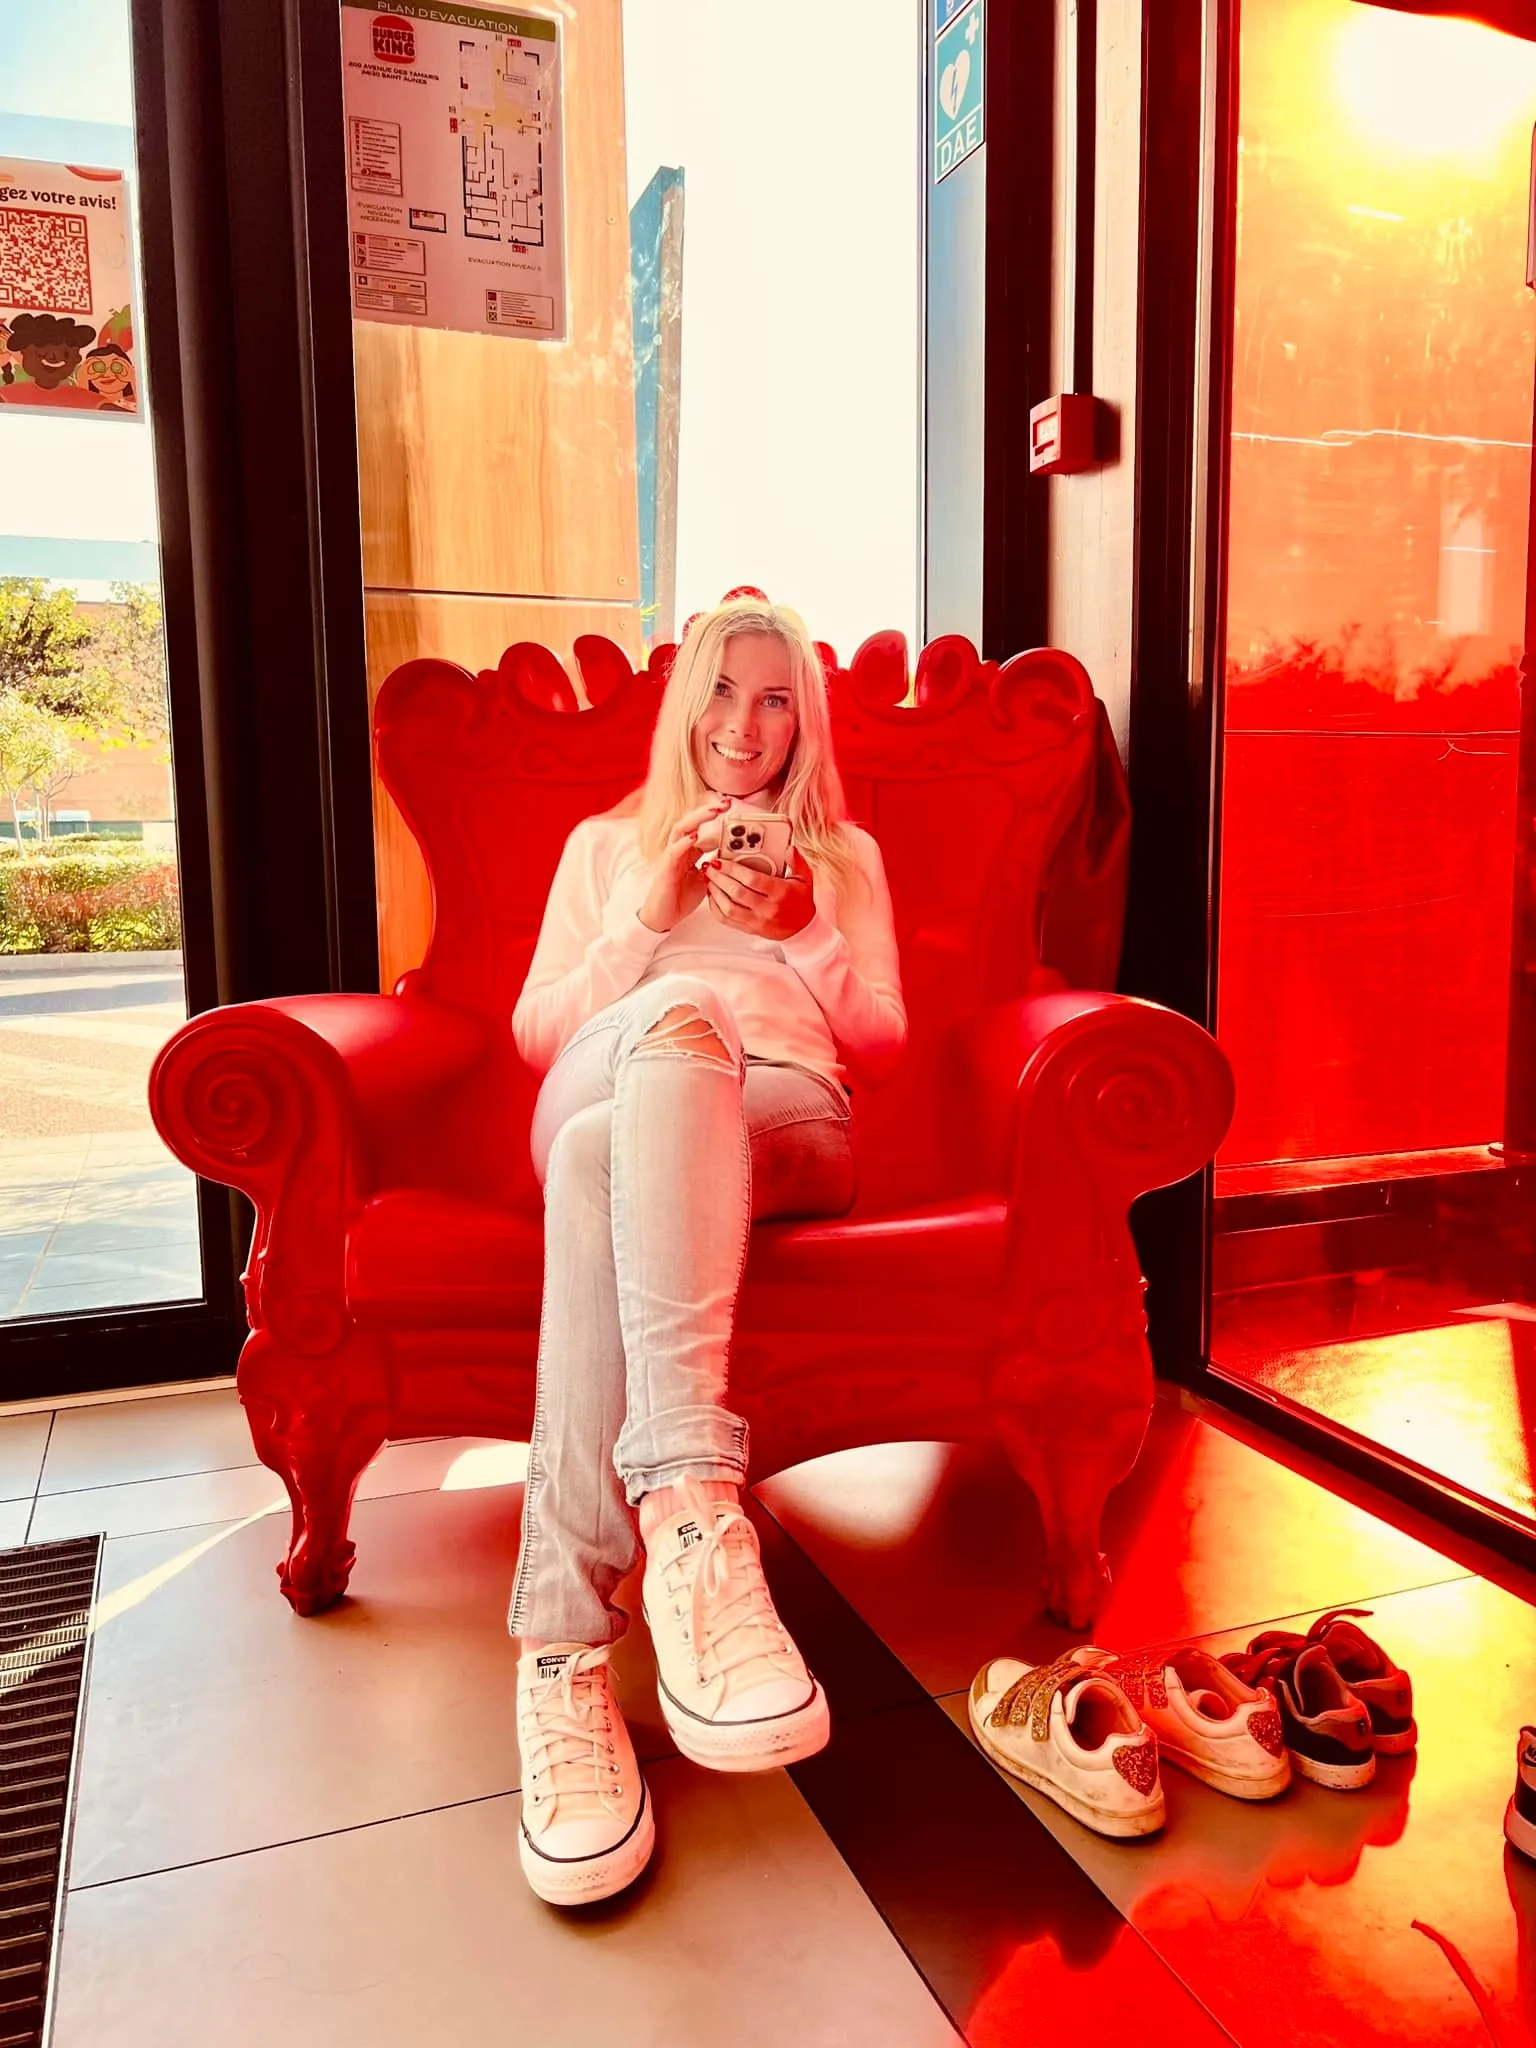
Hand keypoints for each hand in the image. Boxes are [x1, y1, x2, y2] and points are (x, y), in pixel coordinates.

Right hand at [638, 798, 729, 932]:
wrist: (663, 916)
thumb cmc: (680, 897)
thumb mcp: (705, 878)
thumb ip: (715, 866)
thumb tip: (731, 857)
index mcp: (688, 851)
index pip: (700, 827)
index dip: (713, 816)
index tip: (730, 806)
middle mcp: (678, 849)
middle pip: (690, 822)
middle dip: (707, 811)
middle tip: (725, 803)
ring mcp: (671, 858)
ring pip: (681, 830)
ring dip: (697, 820)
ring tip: (713, 812)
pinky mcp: (666, 869)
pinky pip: (674, 852)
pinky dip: (684, 843)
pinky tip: (694, 836)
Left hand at [705, 845, 815, 940]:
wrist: (803, 928)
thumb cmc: (801, 901)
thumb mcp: (805, 879)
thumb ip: (797, 862)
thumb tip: (790, 849)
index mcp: (780, 893)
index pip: (752, 879)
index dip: (733, 869)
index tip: (722, 860)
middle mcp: (768, 909)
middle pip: (737, 892)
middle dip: (719, 877)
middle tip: (710, 867)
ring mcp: (757, 921)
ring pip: (728, 908)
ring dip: (715, 892)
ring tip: (709, 879)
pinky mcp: (750, 929)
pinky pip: (727, 920)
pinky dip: (715, 907)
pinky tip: (713, 895)